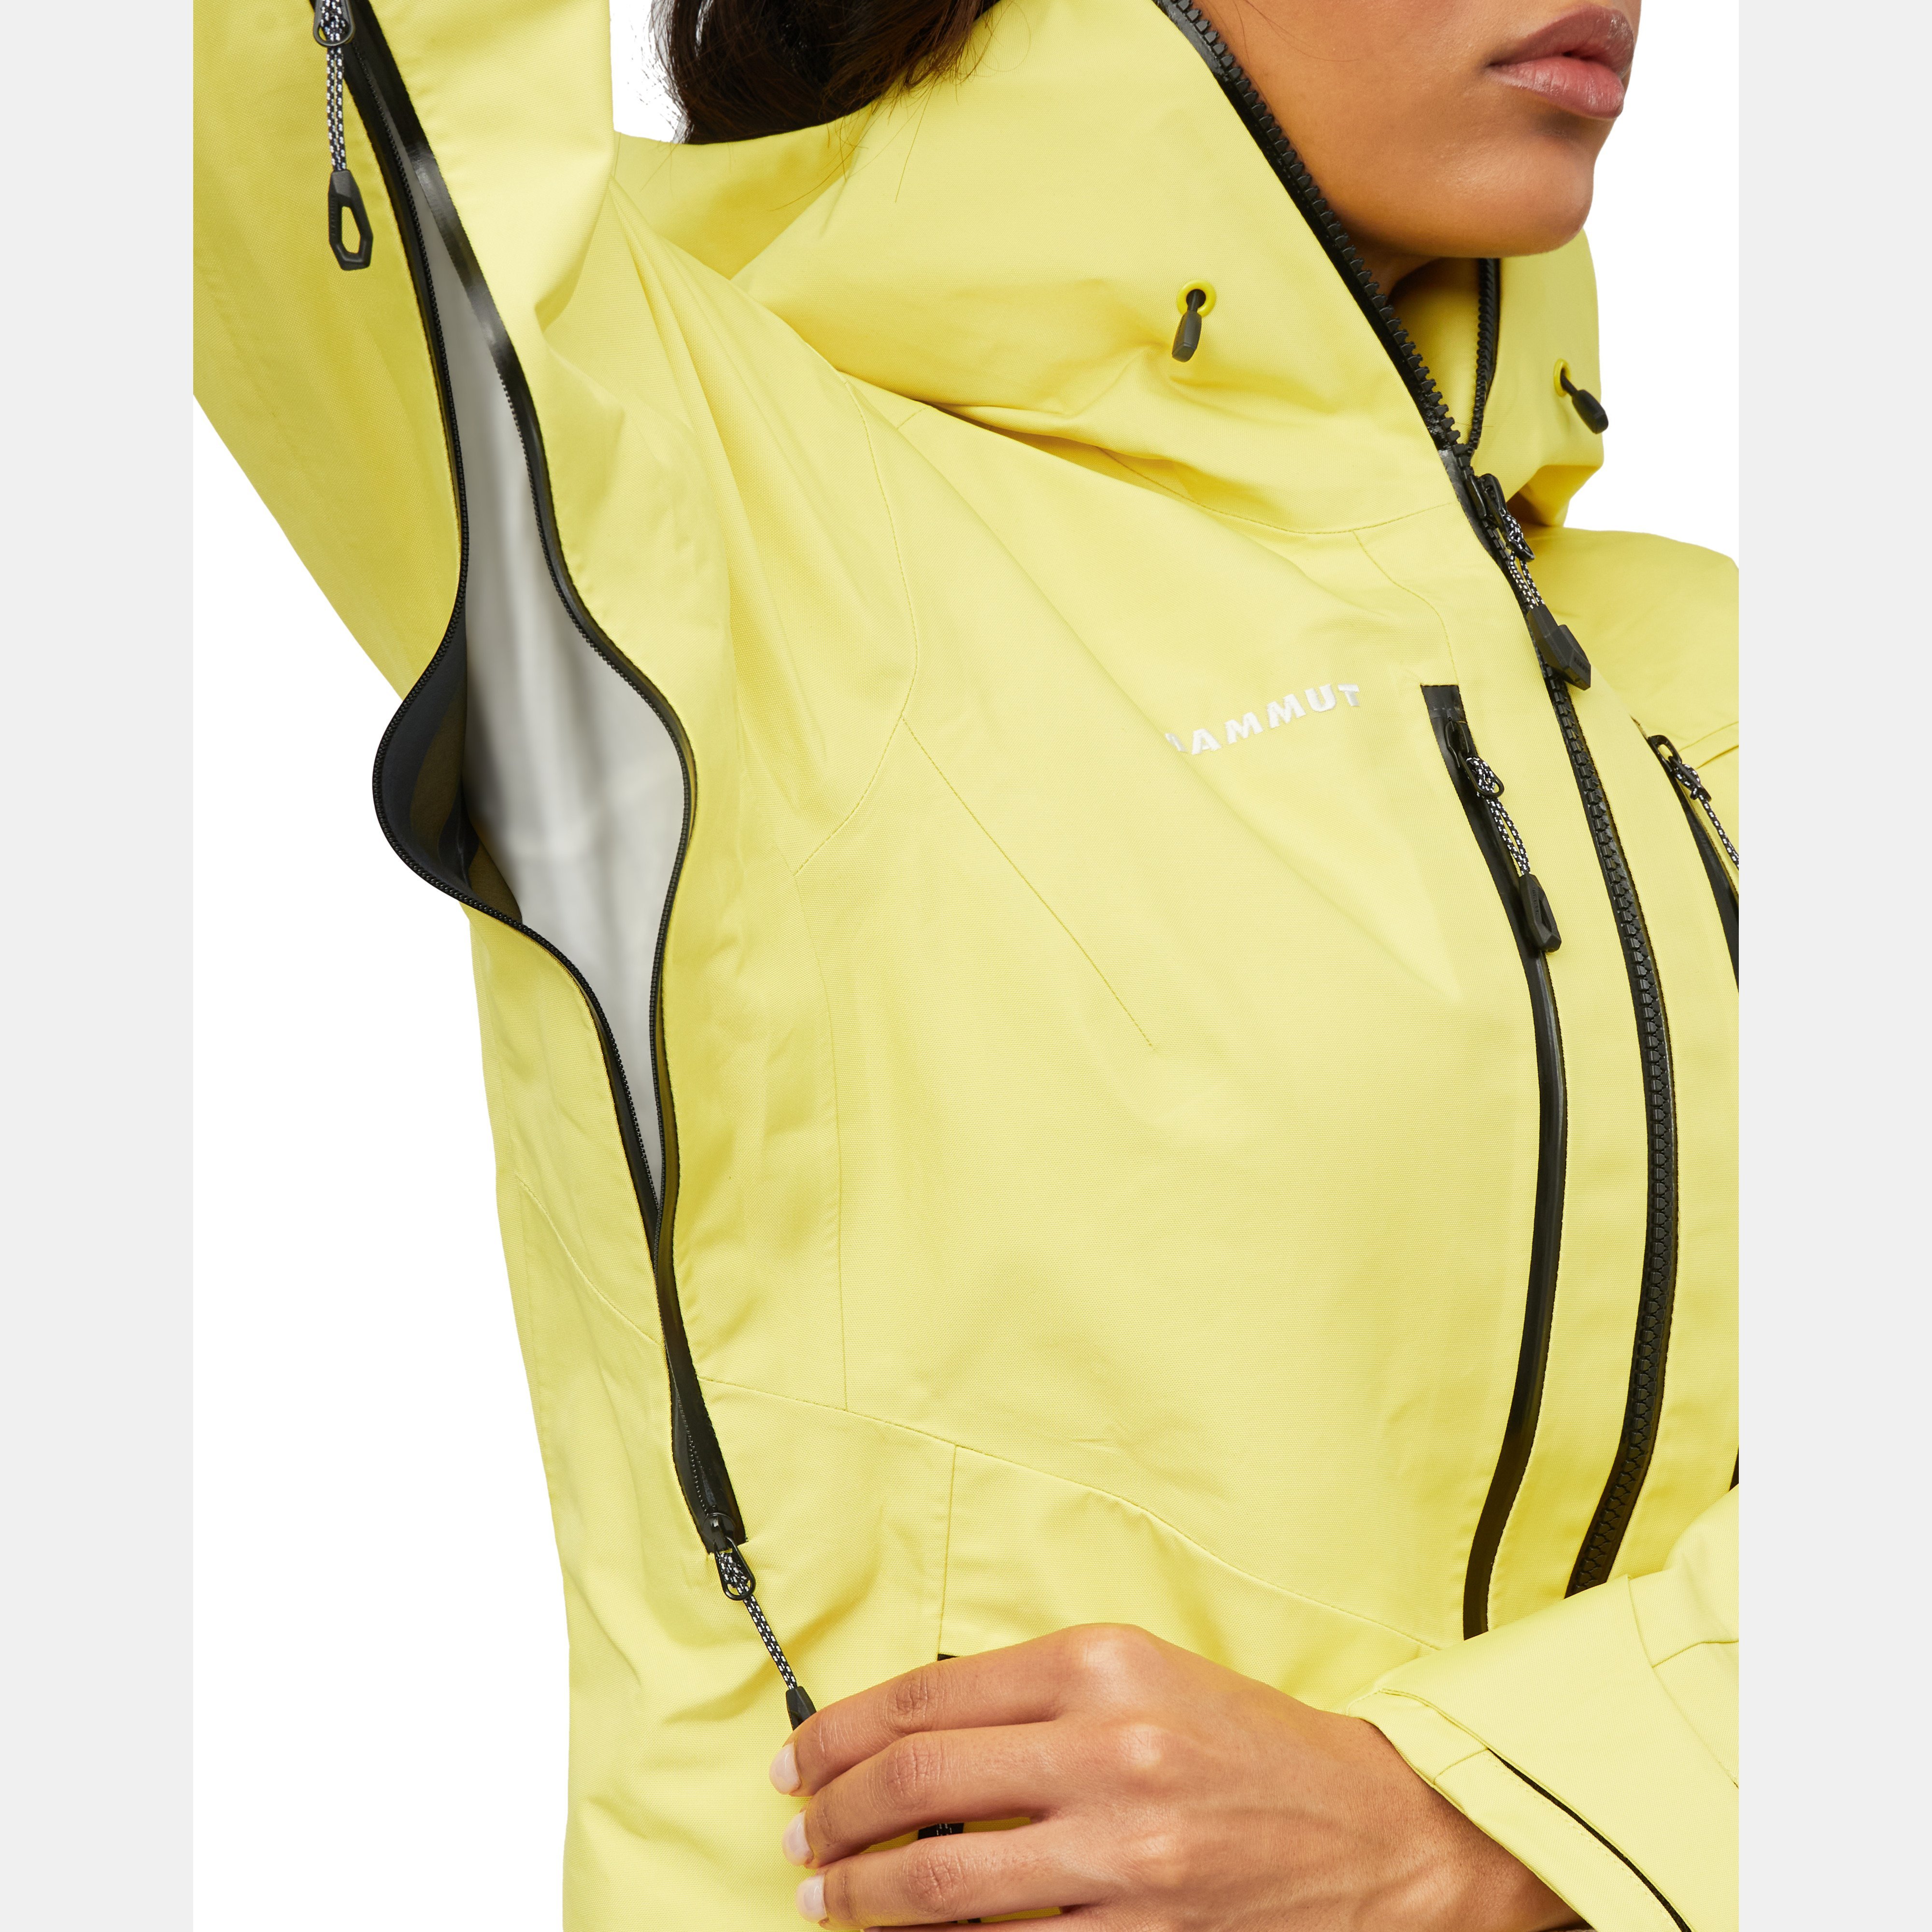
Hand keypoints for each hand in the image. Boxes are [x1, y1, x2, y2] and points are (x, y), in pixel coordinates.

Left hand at [770, 1624, 1580, 1929]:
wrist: (1376, 1830)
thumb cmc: (1245, 1744)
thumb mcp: (1141, 1676)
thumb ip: (1033, 1694)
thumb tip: (912, 1734)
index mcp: (1101, 1663)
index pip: (926, 1696)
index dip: (839, 1732)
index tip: (798, 1762)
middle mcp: (1109, 1748)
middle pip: (918, 1784)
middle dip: (832, 1816)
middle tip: (797, 1836)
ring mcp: (1126, 1853)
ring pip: (947, 1885)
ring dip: (864, 1898)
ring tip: (827, 1899)